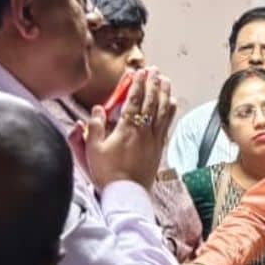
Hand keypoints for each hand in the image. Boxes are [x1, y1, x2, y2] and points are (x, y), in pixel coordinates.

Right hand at [84, 66, 177, 189]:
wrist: (126, 194)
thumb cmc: (107, 173)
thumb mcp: (93, 150)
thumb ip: (94, 127)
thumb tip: (98, 109)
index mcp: (126, 129)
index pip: (134, 101)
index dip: (137, 84)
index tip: (139, 72)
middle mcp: (143, 131)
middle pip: (151, 102)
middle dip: (152, 84)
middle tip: (154, 70)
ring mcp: (153, 139)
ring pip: (162, 111)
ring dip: (164, 94)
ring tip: (165, 80)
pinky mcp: (159, 148)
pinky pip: (167, 125)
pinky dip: (170, 111)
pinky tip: (171, 103)